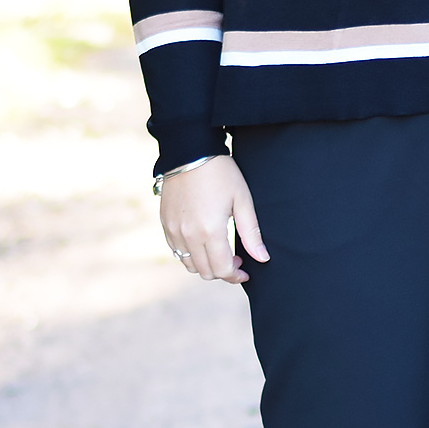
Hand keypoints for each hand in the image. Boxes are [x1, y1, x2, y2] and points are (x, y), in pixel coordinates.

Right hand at [158, 154, 267, 285]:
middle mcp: (189, 235)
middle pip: (206, 272)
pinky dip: (190, 254)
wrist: (190, 152)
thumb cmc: (221, 174)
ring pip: (189, 264)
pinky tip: (201, 241)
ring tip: (218, 250)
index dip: (235, 275)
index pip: (222, 269)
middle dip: (222, 271)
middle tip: (235, 258)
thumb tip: (262, 258)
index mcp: (210, 231)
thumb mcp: (242, 201)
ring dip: (205, 264)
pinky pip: (176, 251)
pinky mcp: (166, 224)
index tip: (245, 269)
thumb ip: (251, 233)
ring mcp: (174, 231)